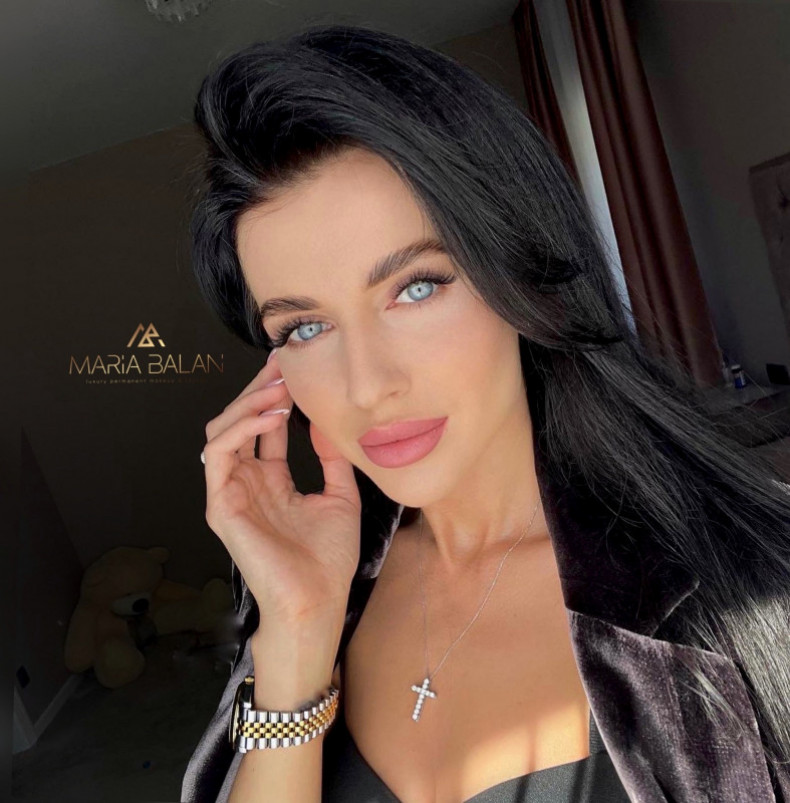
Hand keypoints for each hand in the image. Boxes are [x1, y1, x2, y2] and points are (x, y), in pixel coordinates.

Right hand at [202, 350, 361, 624]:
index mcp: (271, 482)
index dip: (274, 397)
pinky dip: (242, 428)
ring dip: (247, 403)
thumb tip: (322, 421)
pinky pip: (220, 454)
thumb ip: (330, 459)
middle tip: (281, 364)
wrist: (318, 601)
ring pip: (222, 430)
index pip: (263, 429)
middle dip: (258, 390)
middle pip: (239, 422)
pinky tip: (271, 417)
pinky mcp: (221, 506)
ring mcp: (231, 494)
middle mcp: (247, 483)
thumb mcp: (340, 497)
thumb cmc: (328, 559)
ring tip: (278, 388)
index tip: (293, 369)